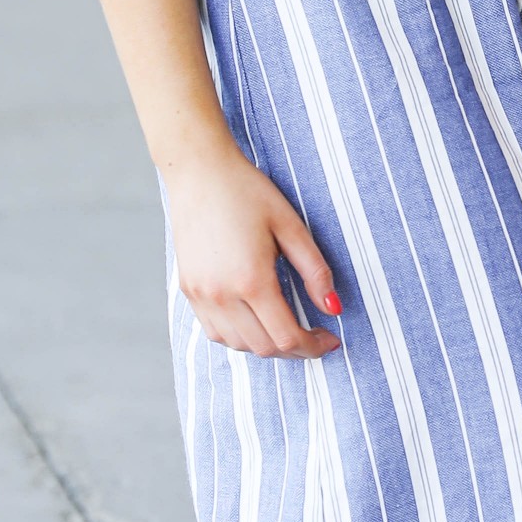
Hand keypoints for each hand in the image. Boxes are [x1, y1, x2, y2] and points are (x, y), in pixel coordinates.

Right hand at [166, 149, 341, 358]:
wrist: (199, 172)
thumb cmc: (247, 192)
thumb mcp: (291, 225)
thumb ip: (314, 271)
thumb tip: (333, 308)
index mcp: (251, 280)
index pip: (287, 337)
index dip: (314, 346)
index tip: (330, 339)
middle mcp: (222, 295)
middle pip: (264, 348)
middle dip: (295, 349)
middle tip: (314, 336)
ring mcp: (201, 295)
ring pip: (238, 346)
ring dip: (267, 345)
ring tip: (286, 327)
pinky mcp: (188, 290)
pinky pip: (215, 332)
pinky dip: (239, 337)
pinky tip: (255, 321)